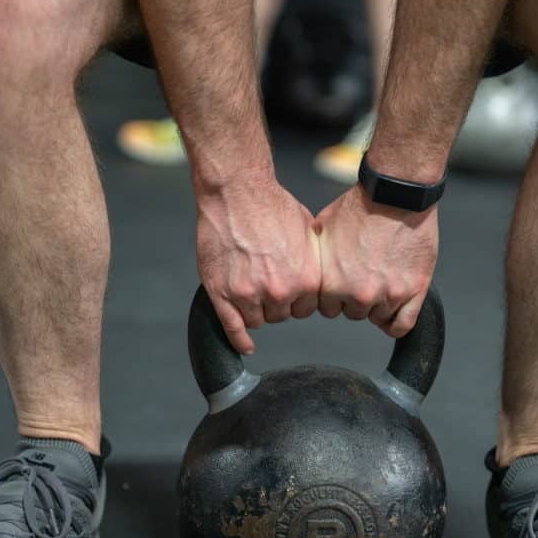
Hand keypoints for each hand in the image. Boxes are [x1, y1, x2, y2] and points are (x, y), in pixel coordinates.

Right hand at [196, 173, 320, 354]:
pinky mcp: (221, 292)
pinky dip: (237, 339)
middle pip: (280, 315)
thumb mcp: (307, 232)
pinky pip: (231, 327)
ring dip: (256, 311)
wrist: (237, 191)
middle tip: (267, 281)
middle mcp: (279, 292)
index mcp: (305, 280)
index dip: (295, 298)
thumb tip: (316, 275)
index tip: (288, 289)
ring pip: (256, 321)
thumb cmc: (272, 205)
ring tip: (252, 290)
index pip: (304, 310)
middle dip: (276, 302)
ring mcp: (248, 294)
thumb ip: (310, 261)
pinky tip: (244, 346)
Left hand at [315, 185, 437, 337]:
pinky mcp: (414, 290)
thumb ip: (318, 259)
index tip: (342, 284)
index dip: (334, 295)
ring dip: (377, 305)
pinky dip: (396, 322)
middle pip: (352, 314)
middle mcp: (359, 294)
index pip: (327, 309)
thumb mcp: (323, 230)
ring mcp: (389, 294)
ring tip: (380, 281)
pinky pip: (403, 325)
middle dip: (355, 298)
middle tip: (363, 277)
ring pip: (378, 318)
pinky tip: (393, 310)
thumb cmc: (361, 207)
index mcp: (332, 283)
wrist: (395, 194)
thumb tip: (310, 271)